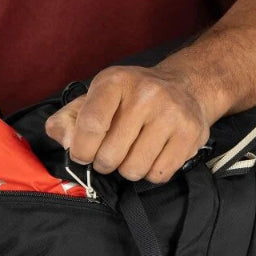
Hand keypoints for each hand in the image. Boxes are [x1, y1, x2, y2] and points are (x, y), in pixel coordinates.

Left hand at [44, 64, 211, 183]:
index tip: (82, 154)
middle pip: (110, 155)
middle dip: (104, 163)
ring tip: (132, 152)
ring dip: (127, 169)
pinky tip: (152, 155)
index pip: (91, 125)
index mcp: (115, 81)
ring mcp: (171, 114)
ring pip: (134, 169)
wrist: (185, 86)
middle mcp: (146, 94)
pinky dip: (150, 172)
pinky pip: (158, 175)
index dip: (81, 149)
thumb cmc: (130, 97)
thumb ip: (67, 119)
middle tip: (110, 154)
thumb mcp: (95, 97)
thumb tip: (65, 141)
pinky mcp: (190, 134)